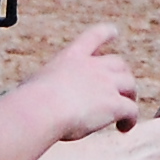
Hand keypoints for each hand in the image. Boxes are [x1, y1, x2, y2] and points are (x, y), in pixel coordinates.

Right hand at [27, 24, 143, 138]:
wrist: (42, 110)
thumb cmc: (30, 101)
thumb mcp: (33, 84)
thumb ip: (40, 87)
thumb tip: (28, 96)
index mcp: (71, 57)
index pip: (93, 37)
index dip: (106, 33)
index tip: (114, 31)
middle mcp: (93, 67)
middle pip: (119, 64)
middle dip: (122, 75)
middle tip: (121, 90)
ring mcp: (106, 84)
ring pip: (130, 85)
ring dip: (130, 97)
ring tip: (125, 115)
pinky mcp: (114, 104)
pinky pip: (131, 110)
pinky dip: (130, 119)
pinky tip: (124, 128)